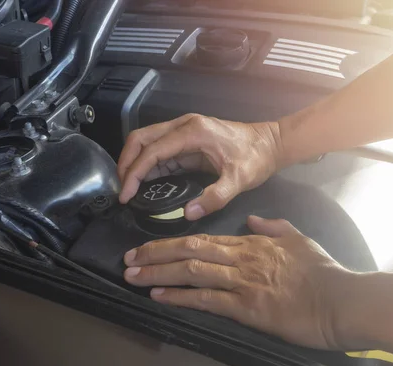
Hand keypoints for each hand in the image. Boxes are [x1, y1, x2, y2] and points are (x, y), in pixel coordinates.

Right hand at [117, 114, 283, 220]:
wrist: (271, 143)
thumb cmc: (256, 157)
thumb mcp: (240, 179)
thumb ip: (216, 197)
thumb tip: (188, 213)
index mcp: (192, 132)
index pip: (152, 150)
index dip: (134, 172)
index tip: (126, 195)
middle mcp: (183, 126)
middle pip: (141, 138)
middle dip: (126, 163)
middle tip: (121, 191)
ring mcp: (183, 131)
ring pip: (146, 142)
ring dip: (134, 164)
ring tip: (128, 190)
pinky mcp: (186, 140)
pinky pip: (159, 150)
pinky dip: (147, 166)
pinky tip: (144, 184)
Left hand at [123, 216, 355, 349]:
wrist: (341, 300)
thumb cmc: (322, 272)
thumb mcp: (298, 240)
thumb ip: (273, 227)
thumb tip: (252, 219)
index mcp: (249, 243)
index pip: (201, 239)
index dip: (170, 243)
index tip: (147, 247)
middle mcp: (239, 258)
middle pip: (188, 250)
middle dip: (154, 254)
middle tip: (127, 258)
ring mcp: (242, 281)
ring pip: (191, 272)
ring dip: (158, 273)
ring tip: (133, 275)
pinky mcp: (246, 307)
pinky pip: (206, 298)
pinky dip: (179, 296)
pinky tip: (159, 296)